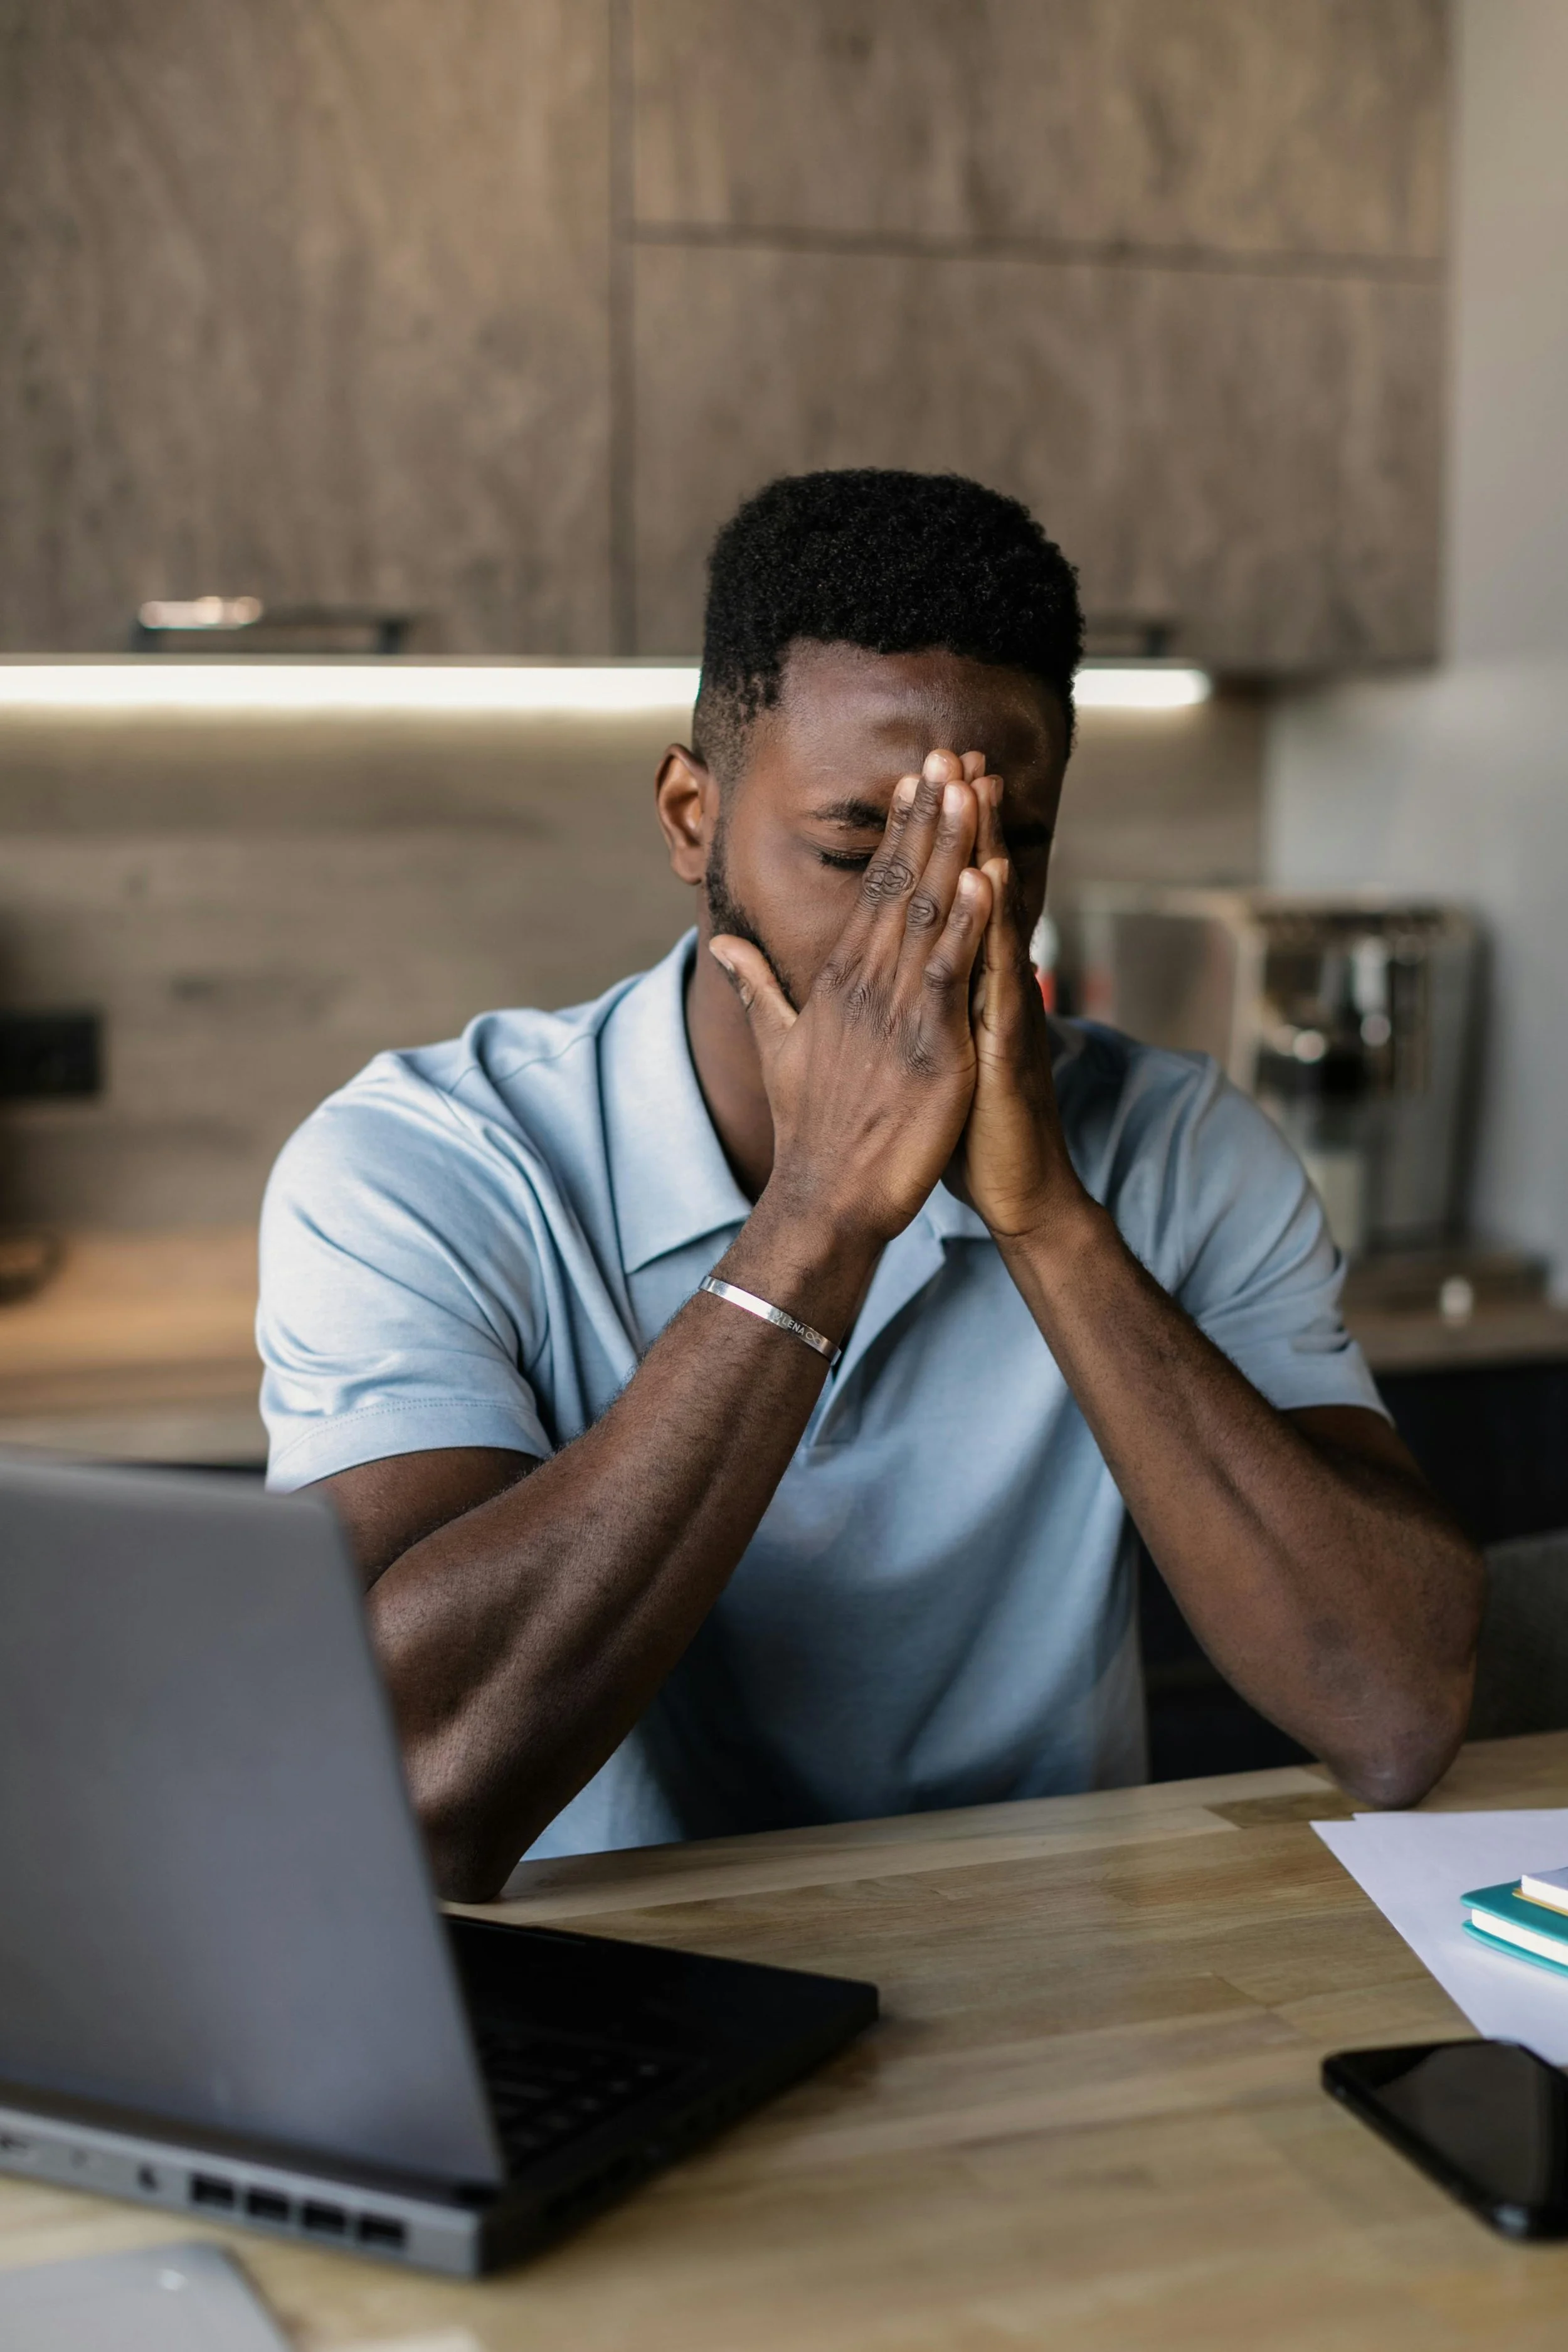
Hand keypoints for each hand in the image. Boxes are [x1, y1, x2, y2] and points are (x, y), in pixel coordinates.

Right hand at [711, 758, 993, 1247]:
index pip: (873, 891)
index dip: (897, 834)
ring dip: (952, 849)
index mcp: (838, 982)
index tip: (916, 782)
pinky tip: (985, 878)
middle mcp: (864, 986)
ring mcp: (897, 1014)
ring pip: (929, 915)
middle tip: (948, 755)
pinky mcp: (930, 1048)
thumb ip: (758, 987)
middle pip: (901, 885)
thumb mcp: (777, 1046)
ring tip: (972, 791)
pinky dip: (970, 924)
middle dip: (927, 819)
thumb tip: (722, 943)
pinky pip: (952, 975)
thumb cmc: (810, 1129)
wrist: (826, 1198)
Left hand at [940, 751, 1085, 1240]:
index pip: (947, 903)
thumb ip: (914, 1013)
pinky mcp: (1009, 1042)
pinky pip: (1003, 977)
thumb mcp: (931, 1058)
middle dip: (964, 823)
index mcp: (959, 989)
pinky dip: (996, 928)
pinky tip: (992, 883)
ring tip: (977, 787)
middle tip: (957, 753)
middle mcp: (987, 988)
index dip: (935, 844)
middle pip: (975, 892)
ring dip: (985, 851)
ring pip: (994, 918)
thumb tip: (892, 982)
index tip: (923, 782)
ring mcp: (1004, 1009)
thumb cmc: (970, 1128)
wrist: (1018, 1190)